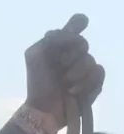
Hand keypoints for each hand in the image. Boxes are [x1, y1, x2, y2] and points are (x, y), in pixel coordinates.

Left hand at [25, 14, 104, 130]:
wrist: (44, 110)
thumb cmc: (38, 84)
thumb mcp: (34, 56)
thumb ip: (49, 39)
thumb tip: (70, 33)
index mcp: (60, 44)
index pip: (77, 22)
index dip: (78, 24)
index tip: (75, 31)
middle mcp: (74, 53)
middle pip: (83, 43)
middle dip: (70, 58)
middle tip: (60, 69)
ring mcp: (85, 67)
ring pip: (90, 60)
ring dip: (76, 74)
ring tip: (65, 86)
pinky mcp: (94, 81)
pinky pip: (99, 73)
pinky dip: (85, 84)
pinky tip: (74, 92)